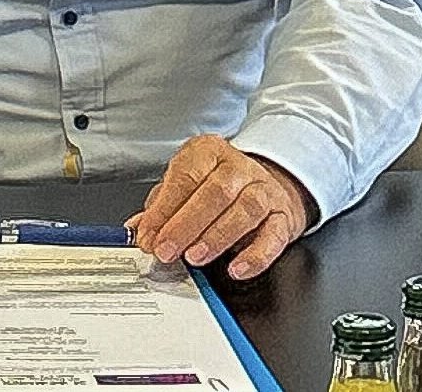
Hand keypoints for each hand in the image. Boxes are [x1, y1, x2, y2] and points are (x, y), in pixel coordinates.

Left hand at [127, 136, 312, 279]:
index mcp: (208, 152)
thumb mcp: (185, 186)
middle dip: (186, 224)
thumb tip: (137, 231)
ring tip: (195, 257)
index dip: (164, 209)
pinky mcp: (283, 217)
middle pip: (215, 192)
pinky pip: (273, 236)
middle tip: (166, 250)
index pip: (184, 176)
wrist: (268, 184)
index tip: (147, 235)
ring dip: (217, 236)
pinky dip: (255, 255)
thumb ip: (161, 207)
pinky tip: (236, 268)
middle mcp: (238, 167)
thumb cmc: (217, 185)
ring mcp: (264, 190)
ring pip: (245, 210)